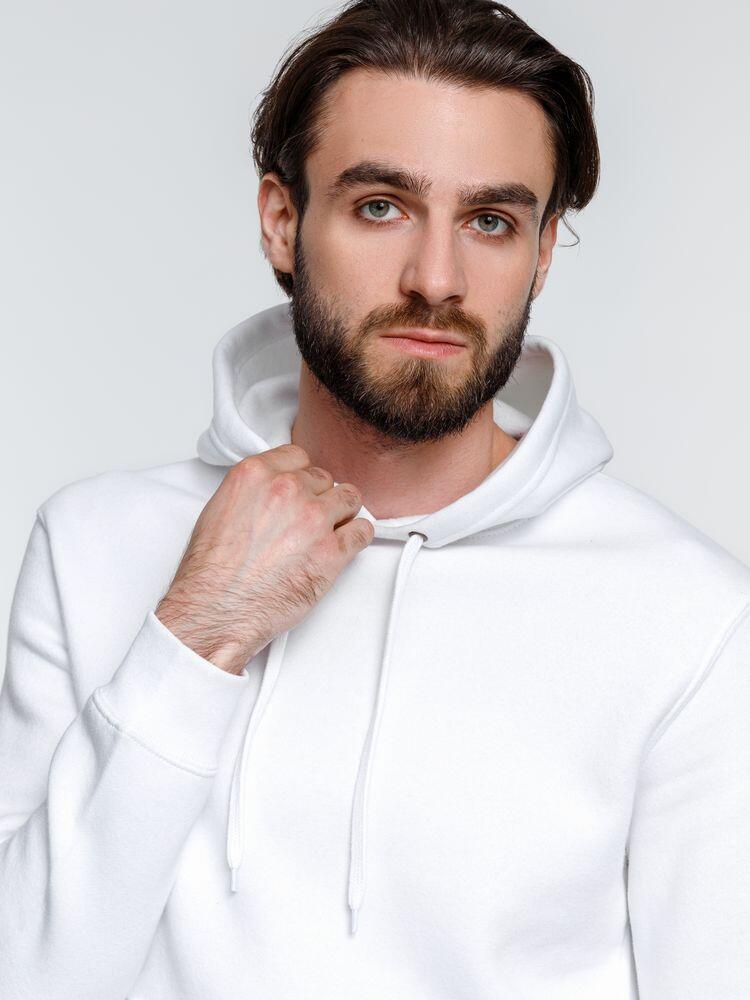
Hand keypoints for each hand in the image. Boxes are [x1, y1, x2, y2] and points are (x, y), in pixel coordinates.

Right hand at [155, 443, 373, 673]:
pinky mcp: (332, 551)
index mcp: (257, 475)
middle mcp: (288, 490)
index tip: (301, 490)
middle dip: (319, 497)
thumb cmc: (212, 572)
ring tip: (331, 530)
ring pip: (349, 499)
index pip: (298, 457)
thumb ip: (253, 492)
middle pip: (324, 479)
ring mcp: (314, 519)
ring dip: (342, 513)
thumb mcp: (219, 510)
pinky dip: (358, 537)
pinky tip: (345, 546)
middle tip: (310, 520)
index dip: (301, 476)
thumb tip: (271, 494)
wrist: (217, 610)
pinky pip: (363, 532)